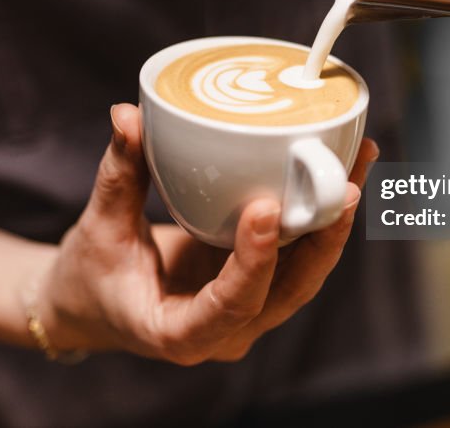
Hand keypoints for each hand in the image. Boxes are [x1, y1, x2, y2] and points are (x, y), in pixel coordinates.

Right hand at [36, 104, 378, 364]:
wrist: (95, 303)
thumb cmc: (92, 275)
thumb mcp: (98, 227)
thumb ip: (119, 173)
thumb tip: (126, 116)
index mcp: (179, 333)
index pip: (230, 308)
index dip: (254, 264)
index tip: (267, 210)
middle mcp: (226, 330)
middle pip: (289, 291)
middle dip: (323, 238)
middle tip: (345, 184)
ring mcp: (249, 310)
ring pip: (305, 272)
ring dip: (334, 220)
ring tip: (358, 160)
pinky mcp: (260, 284)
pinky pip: (299, 253)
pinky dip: (321, 214)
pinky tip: (342, 168)